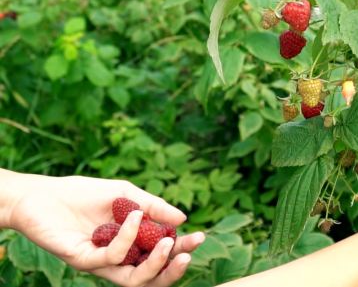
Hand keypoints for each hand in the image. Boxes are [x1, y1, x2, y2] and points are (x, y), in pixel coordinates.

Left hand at [5, 173, 204, 286]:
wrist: (41, 194)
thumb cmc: (83, 194)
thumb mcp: (126, 194)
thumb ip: (153, 207)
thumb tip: (183, 218)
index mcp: (130, 245)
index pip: (160, 255)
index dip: (182, 250)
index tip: (200, 236)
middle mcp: (117, 259)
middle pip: (151, 276)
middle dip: (173, 268)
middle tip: (189, 253)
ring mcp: (100, 263)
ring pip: (134, 279)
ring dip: (155, 264)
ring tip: (169, 243)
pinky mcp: (83, 260)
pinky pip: (111, 257)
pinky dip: (127, 238)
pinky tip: (133, 216)